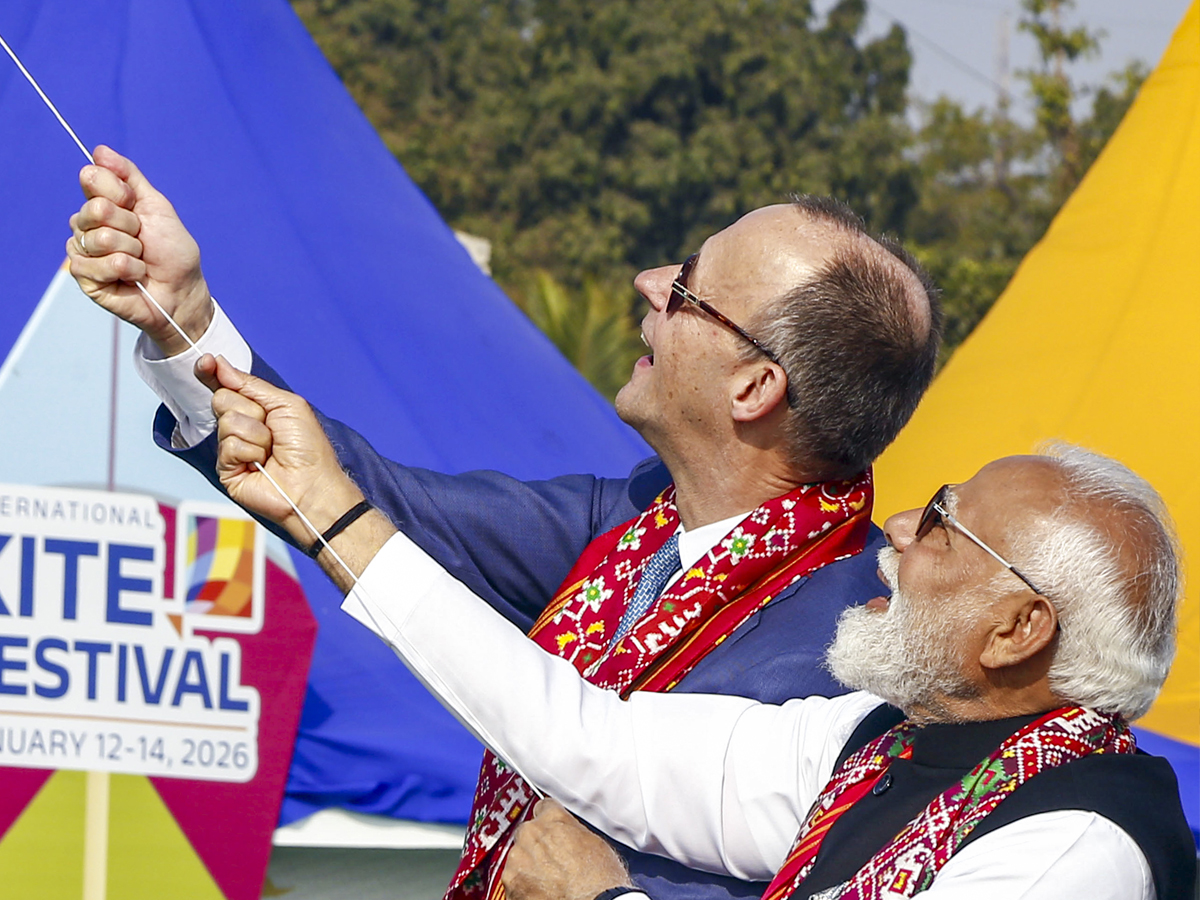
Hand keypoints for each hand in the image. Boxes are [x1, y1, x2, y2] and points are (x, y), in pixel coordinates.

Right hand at [67, 145, 212, 355]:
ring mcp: (84, 250)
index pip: (93, 178)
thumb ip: (129, 177)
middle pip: (96, 208)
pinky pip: (96, 264)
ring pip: (100, 238)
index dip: (121, 193)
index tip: (137, 207)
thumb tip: (98, 150)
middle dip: (130, 226)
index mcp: (103, 203)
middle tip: (142, 240)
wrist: (182, 291)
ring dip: (131, 251)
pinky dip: (124, 269)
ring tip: (140, 260)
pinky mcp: (84, 276)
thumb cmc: (172, 252)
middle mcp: (89, 224)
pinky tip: (132, 276)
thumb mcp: (156, 206)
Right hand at [209, 355, 362, 541]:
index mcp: (256, 410)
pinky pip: (228, 446)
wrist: (311, 484)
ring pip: (227, 422)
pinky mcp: (226, 468)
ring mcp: (232, 448)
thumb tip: (221, 365)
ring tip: (271, 450)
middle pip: (223, 399)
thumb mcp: (286, 405)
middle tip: (271, 429)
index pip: (226, 386)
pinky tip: (261, 463)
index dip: (213, 373)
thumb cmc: (307, 448)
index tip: (207, 362)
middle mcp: (241, 427)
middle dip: (251, 411)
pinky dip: (250, 451)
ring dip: (256, 434)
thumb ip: (252, 384)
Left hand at [503, 800, 633, 899]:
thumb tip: (568, 835)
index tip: (550, 829)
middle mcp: (531, 833)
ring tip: (551, 880)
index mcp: (553, 818)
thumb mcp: (594, 843)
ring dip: (530, 866)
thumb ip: (572, 831)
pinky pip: (514, 879)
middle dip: (538, 845)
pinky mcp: (510, 882)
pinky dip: (524, 885)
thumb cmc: (600, 879)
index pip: (544, 807)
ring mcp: (518, 858)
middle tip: (555, 862)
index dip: (550, 821)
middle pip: (528, 833)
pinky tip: (543, 891)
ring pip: (519, 857)